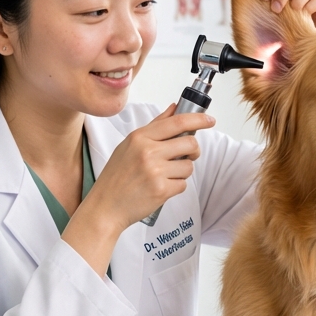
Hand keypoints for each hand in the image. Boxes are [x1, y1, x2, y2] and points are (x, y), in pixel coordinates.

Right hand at [62, 106, 214, 274]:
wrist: (105, 207)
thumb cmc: (117, 176)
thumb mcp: (129, 146)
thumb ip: (154, 127)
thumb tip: (174, 108)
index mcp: (139, 137)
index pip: (177, 122)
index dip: (198, 119)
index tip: (210, 120)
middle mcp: (147, 152)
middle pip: (190, 143)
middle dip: (193, 151)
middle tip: (187, 156)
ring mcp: (155, 171)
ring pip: (188, 166)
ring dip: (182, 172)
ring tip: (164, 176)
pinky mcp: (161, 190)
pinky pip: (183, 184)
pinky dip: (175, 187)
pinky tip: (160, 188)